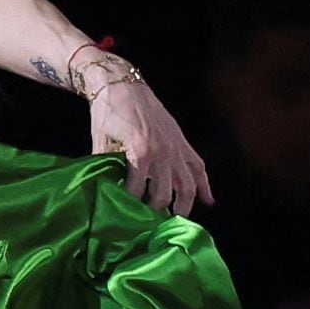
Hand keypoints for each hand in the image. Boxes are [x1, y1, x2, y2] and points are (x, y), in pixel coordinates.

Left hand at [88, 74, 213, 218]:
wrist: (121, 83)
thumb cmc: (108, 111)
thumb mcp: (100, 141)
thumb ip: (105, 166)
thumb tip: (104, 190)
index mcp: (140, 153)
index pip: (136, 192)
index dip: (129, 207)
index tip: (124, 218)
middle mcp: (163, 153)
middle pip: (164, 196)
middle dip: (155, 213)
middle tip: (147, 225)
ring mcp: (176, 147)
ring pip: (187, 186)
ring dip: (183, 206)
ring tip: (176, 221)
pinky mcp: (182, 142)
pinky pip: (199, 167)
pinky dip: (205, 185)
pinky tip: (209, 201)